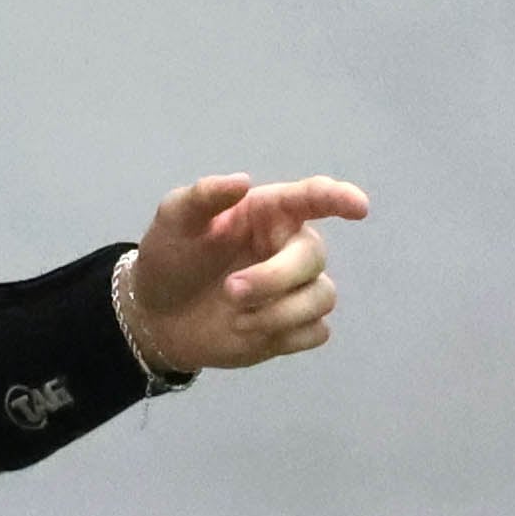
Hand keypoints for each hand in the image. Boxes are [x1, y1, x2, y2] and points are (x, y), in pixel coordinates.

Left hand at [127, 174, 369, 373]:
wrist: (156, 313)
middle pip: (313, 257)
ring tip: (234, 318)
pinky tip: (249, 332)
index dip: (338, 198)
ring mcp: (296, 288)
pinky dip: (284, 335)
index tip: (359, 206)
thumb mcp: (175, 220)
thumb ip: (203, 196)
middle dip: (274, 277)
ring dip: (278, 311)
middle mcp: (289, 247)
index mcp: (268, 213)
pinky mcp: (295, 326)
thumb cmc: (170, 256)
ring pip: (322, 297)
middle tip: (229, 290)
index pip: (312, 198)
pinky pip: (315, 331)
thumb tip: (242, 181)